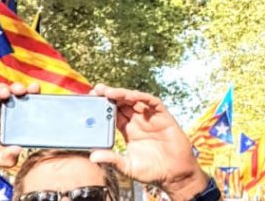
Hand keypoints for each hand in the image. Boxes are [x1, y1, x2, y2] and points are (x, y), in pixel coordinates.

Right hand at [0, 82, 34, 166]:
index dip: (32, 93)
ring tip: (3, 94)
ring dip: (2, 89)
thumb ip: (8, 158)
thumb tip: (18, 150)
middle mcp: (4, 108)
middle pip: (14, 92)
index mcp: (14, 117)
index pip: (27, 101)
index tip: (34, 88)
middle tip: (20, 91)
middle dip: (18, 88)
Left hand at [88, 85, 208, 200]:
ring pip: (136, 100)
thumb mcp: (127, 167)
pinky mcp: (164, 117)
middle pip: (122, 104)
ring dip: (123, 94)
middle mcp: (138, 122)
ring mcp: (151, 118)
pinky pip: (153, 103)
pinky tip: (132, 96)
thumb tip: (93, 156)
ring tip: (109, 91)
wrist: (174, 174)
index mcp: (128, 131)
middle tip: (96, 90)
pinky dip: (143, 97)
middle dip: (110, 96)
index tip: (90, 102)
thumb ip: (112, 160)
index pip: (113, 114)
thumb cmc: (152, 171)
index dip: (103, 107)